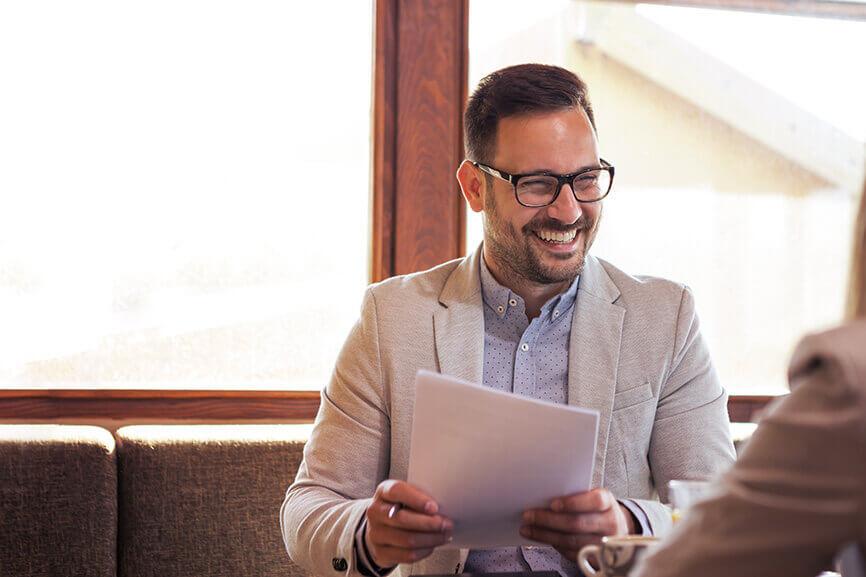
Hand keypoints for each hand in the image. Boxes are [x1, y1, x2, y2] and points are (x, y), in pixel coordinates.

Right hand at [364, 480, 453, 567]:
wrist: (379, 526)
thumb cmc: (398, 507)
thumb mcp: (406, 495)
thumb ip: (419, 496)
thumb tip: (441, 507)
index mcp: (383, 492)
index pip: (397, 491)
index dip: (417, 499)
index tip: (434, 507)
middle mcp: (375, 512)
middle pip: (403, 519)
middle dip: (429, 523)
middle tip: (446, 524)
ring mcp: (375, 534)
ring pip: (407, 540)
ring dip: (431, 538)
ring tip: (444, 535)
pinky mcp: (381, 553)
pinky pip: (407, 555)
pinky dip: (424, 551)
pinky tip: (433, 545)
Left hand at [519, 488, 634, 561]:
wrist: (617, 529)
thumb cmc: (598, 509)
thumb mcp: (593, 496)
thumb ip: (576, 495)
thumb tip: (544, 495)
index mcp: (607, 502)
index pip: (593, 501)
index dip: (572, 503)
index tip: (552, 504)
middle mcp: (609, 523)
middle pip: (577, 523)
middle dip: (548, 520)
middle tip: (529, 516)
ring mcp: (604, 543)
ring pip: (571, 541)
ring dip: (545, 534)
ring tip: (528, 528)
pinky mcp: (596, 558)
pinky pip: (571, 553)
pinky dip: (553, 544)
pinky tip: (541, 537)